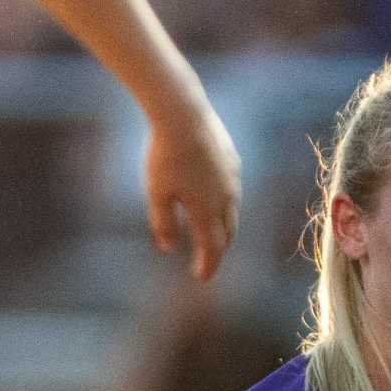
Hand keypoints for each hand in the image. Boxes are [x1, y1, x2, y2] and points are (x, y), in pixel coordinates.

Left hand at [145, 94, 240, 281]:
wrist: (183, 113)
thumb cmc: (165, 154)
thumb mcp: (157, 193)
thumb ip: (164, 223)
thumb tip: (169, 249)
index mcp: (207, 210)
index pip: (213, 248)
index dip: (208, 265)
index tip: (202, 277)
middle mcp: (226, 198)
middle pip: (228, 233)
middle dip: (219, 250)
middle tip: (208, 260)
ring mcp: (233, 178)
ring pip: (233, 212)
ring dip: (224, 228)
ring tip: (213, 233)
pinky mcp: (233, 160)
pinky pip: (233, 191)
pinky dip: (225, 205)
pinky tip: (215, 199)